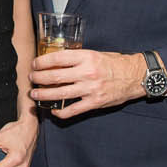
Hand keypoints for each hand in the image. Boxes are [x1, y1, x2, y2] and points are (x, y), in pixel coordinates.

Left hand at [29, 50, 146, 119]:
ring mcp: (90, 89)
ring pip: (59, 94)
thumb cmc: (115, 63)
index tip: (34, 64)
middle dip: (38, 79)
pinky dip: (60, 111)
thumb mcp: (95, 54)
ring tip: (34, 95)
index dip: (42, 62)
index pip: (57, 58)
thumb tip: (56, 62)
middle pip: (54, 77)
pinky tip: (53, 110)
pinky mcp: (94, 102)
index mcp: (86, 57)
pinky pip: (72, 110)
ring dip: (43, 95)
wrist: (135, 76)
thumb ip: (78, 58)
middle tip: (31, 79)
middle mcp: (86, 73)